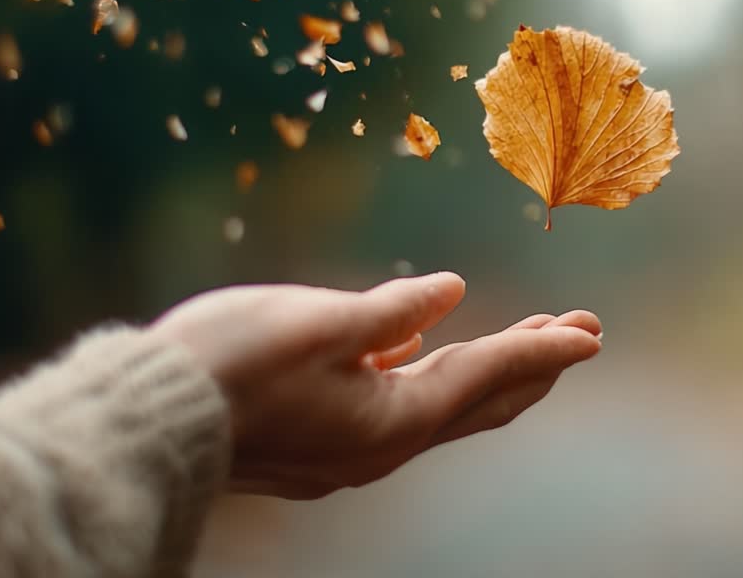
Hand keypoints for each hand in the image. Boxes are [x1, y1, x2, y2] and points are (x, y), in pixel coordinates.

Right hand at [146, 272, 601, 499]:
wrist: (150, 427)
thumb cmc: (229, 366)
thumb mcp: (318, 324)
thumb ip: (392, 310)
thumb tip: (451, 291)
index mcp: (393, 420)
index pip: (488, 374)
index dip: (543, 348)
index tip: (592, 333)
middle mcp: (382, 447)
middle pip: (480, 401)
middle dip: (534, 364)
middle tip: (581, 330)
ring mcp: (349, 452)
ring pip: (442, 408)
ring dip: (489, 370)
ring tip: (528, 337)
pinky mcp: (319, 445)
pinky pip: (395, 409)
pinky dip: (427, 377)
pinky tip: (420, 348)